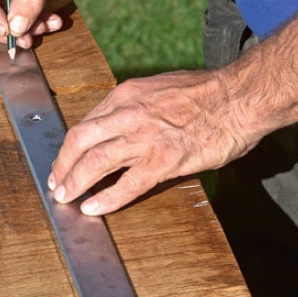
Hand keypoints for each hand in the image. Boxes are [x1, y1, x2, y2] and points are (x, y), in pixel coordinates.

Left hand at [48, 70, 258, 214]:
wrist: (241, 97)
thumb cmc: (208, 93)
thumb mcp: (161, 88)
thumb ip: (137, 107)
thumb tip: (121, 128)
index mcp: (127, 95)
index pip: (87, 122)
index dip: (71, 146)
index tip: (65, 159)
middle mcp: (129, 115)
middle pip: (80, 142)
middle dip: (62, 165)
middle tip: (56, 182)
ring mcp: (145, 139)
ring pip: (95, 163)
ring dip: (75, 183)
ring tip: (65, 197)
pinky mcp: (163, 161)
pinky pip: (126, 185)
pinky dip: (106, 199)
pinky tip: (93, 208)